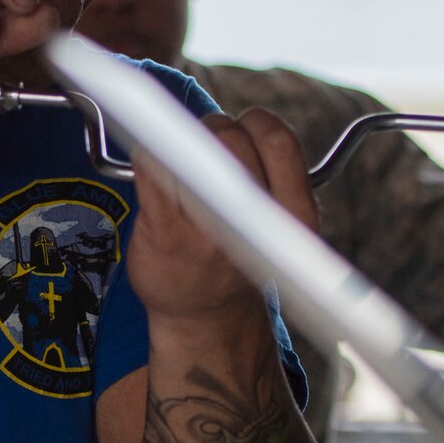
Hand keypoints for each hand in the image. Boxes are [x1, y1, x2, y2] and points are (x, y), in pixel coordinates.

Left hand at [126, 108, 315, 325]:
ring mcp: (206, 228)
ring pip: (189, 147)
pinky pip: (151, 166)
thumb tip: (241, 120)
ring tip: (182, 164)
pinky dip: (149, 155)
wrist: (209, 322)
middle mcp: (254, 223)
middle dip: (214, 129)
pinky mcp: (163, 231)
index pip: (279, 140)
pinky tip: (153, 166)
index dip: (255, 125)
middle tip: (205, 149)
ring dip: (180, 142)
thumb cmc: (244, 263)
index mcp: (294, 216)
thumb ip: (275, 173)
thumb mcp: (284, 224)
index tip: (242, 132)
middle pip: (230, 137)